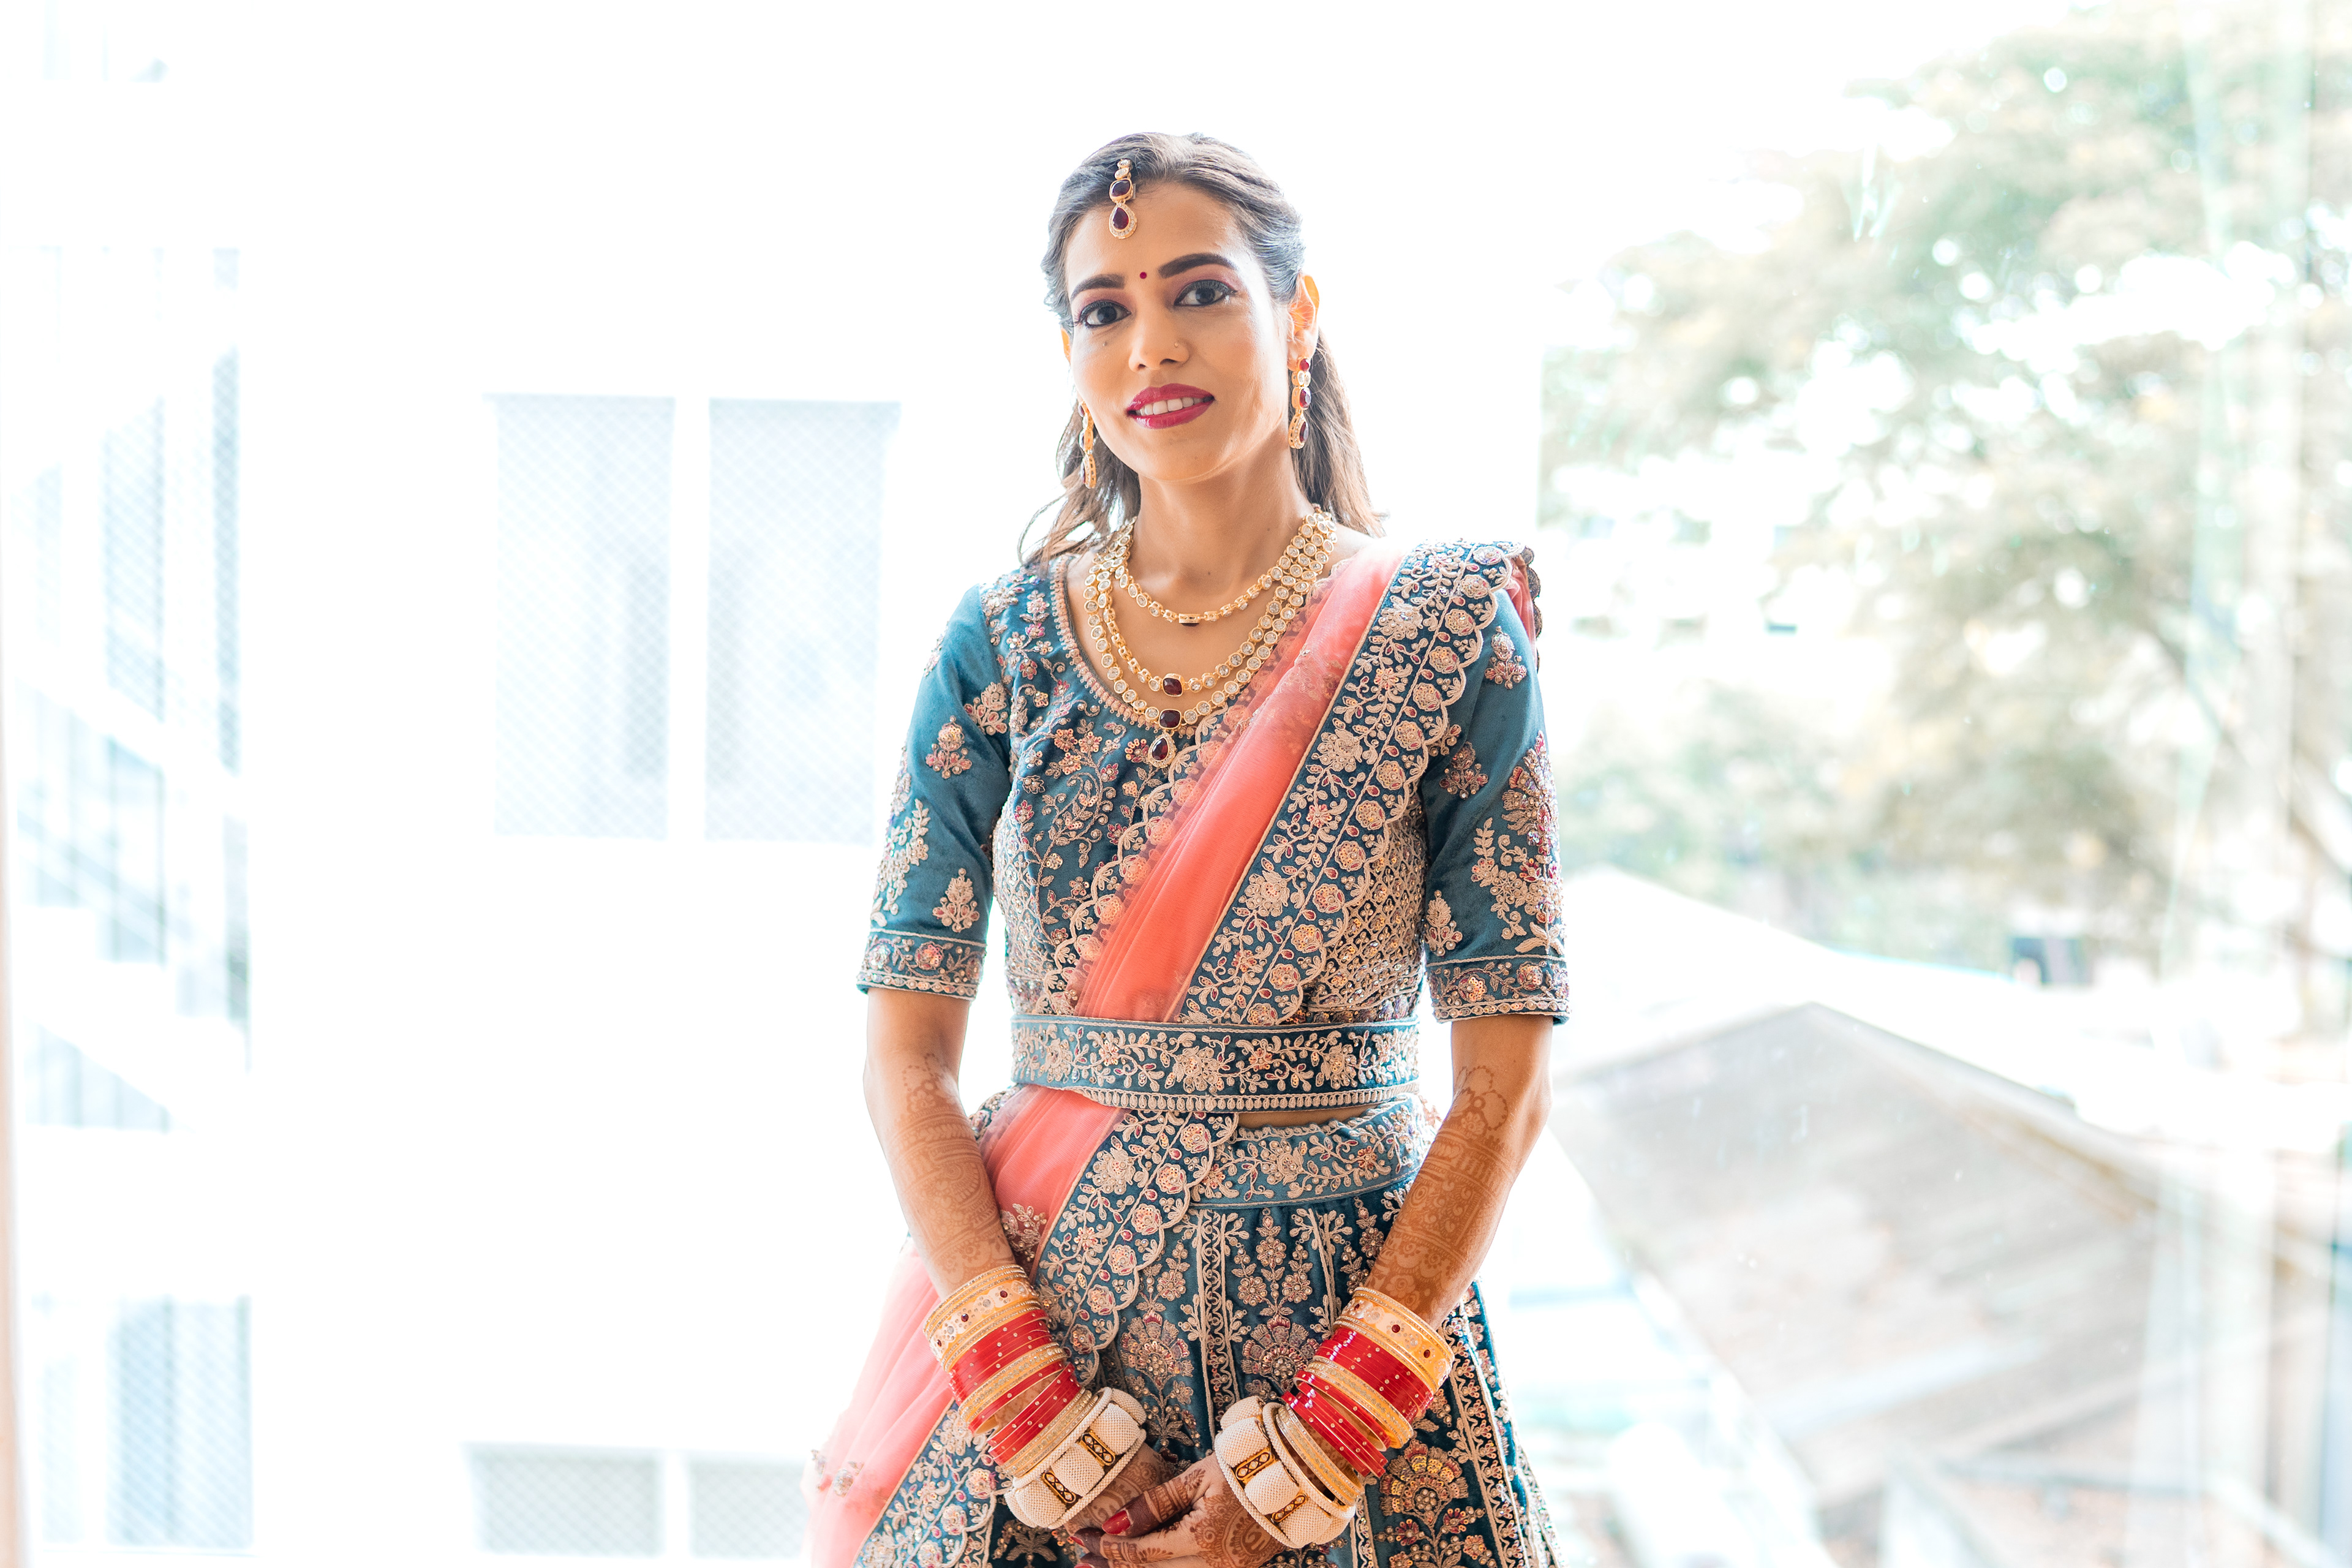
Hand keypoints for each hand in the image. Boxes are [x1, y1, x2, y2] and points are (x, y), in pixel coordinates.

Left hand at [1072, 1454, 1282, 1567]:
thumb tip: (1117, 1523)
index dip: (1109, 1548)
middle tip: (1082, 1559)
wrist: (1299, 1477)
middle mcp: (1214, 1564)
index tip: (1083, 1537)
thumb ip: (1156, 1503)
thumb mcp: (1197, 1477)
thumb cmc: (1248, 1468)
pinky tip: (1146, 1563)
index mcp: (1203, 1539)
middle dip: (1113, 1566)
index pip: (1142, 1553)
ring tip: (1105, 1566)